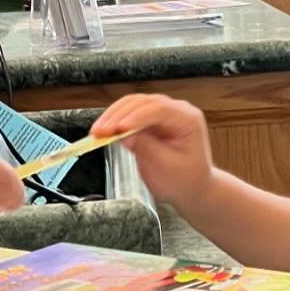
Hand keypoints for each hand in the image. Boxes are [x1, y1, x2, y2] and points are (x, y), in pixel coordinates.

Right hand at [91, 94, 213, 209]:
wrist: (192, 188)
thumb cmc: (185, 180)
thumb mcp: (166, 168)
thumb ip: (146, 148)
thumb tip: (124, 134)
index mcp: (187, 119)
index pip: (158, 109)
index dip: (135, 117)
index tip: (117, 129)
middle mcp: (176, 110)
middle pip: (142, 103)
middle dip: (118, 116)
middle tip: (100, 131)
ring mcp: (162, 114)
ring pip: (132, 105)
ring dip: (113, 116)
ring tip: (97, 131)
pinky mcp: (150, 121)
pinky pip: (129, 114)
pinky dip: (115, 121)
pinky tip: (104, 131)